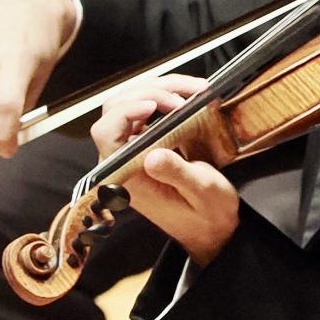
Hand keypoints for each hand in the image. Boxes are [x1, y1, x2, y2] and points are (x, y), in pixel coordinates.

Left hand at [90, 75, 238, 265]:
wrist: (213, 229)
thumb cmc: (208, 216)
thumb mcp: (202, 194)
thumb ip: (177, 174)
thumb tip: (153, 155)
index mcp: (129, 177)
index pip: (107, 133)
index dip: (125, 111)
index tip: (154, 105)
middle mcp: (123, 162)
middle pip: (116, 109)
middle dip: (150, 92)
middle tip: (187, 95)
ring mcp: (131, 152)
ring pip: (129, 104)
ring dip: (159, 90)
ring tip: (193, 90)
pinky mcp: (144, 146)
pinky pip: (143, 112)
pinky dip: (164, 97)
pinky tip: (186, 96)